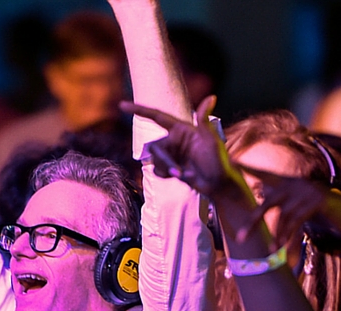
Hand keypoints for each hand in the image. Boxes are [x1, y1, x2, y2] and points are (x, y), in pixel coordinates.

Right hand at [120, 96, 241, 195]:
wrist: (218, 184)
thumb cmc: (218, 160)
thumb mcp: (210, 139)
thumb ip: (204, 120)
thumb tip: (212, 97)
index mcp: (181, 129)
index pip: (157, 116)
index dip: (139, 110)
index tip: (122, 105)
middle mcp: (174, 139)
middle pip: (155, 146)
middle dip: (164, 160)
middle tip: (178, 172)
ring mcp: (172, 153)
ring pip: (154, 159)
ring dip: (166, 168)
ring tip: (182, 175)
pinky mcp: (171, 167)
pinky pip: (156, 169)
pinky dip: (166, 174)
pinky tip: (180, 177)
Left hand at [234, 166, 340, 244]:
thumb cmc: (322, 214)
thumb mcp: (298, 208)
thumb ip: (281, 205)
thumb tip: (261, 201)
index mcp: (290, 183)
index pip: (265, 174)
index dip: (249, 168)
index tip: (232, 162)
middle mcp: (297, 184)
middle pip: (269, 202)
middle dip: (253, 221)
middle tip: (239, 238)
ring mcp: (308, 191)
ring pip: (284, 215)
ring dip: (276, 235)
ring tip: (269, 251)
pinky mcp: (318, 201)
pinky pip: (297, 220)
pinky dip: (288, 235)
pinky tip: (281, 248)